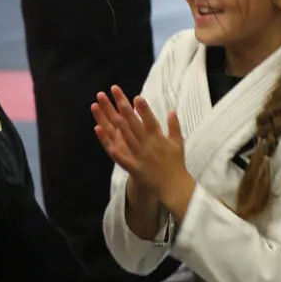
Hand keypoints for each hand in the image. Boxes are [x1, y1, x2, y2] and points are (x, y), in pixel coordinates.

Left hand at [92, 86, 194, 219]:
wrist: (174, 187)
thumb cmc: (176, 164)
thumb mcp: (178, 143)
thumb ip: (174, 126)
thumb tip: (172, 110)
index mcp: (159, 138)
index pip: (150, 120)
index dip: (143, 109)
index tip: (137, 97)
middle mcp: (148, 145)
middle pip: (134, 124)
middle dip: (125, 108)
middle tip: (117, 94)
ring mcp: (140, 156)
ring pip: (126, 137)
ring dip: (116, 123)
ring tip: (107, 109)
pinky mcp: (134, 168)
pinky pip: (121, 158)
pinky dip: (113, 149)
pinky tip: (102, 137)